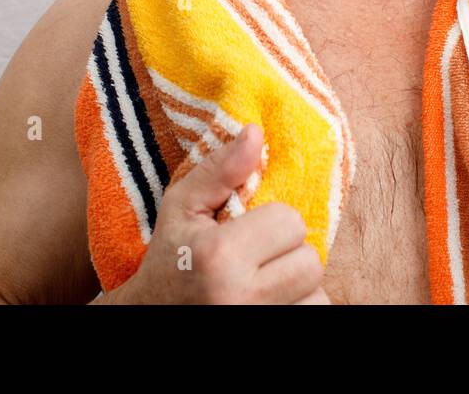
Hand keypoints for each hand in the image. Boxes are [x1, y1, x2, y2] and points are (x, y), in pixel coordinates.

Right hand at [103, 124, 326, 303]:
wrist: (151, 315)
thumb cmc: (170, 258)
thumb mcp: (182, 207)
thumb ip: (220, 171)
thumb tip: (256, 132)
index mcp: (219, 257)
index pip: (291, 223)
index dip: (274, 222)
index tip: (248, 231)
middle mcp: (241, 298)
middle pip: (311, 263)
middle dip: (290, 255)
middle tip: (259, 258)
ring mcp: (257, 323)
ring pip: (318, 296)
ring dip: (298, 286)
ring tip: (265, 281)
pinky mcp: (270, 335)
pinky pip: (313, 315)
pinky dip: (299, 306)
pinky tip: (271, 300)